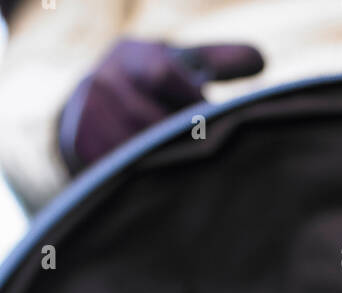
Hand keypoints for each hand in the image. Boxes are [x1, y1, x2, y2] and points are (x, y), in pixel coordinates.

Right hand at [57, 37, 263, 173]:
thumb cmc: (148, 89)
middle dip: (177, 140)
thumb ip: (217, 62)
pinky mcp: (79, 146)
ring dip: (161, 165)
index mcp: (131, 54)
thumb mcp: (178, 67)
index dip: (191, 101)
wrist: (85, 113)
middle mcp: (102, 78)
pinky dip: (140, 179)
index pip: (163, 72)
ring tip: (184, 178)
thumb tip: (262, 60)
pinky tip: (158, 189)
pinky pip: (116, 169)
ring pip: (133, 149)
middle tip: (202, 158)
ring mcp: (87, 114)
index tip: (210, 121)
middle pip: (148, 117)